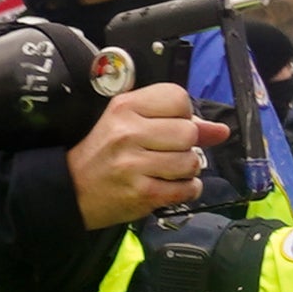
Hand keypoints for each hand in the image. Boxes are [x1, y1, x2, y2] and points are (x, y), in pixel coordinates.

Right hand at [66, 84, 222, 228]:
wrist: (72, 189)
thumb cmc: (104, 154)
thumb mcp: (130, 124)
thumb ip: (175, 122)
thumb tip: (220, 130)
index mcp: (125, 107)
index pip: (178, 98)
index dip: (184, 114)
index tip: (172, 125)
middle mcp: (129, 132)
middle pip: (188, 132)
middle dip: (187, 145)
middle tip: (170, 152)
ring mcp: (135, 165)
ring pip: (190, 162)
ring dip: (188, 170)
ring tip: (169, 171)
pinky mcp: (142, 193)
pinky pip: (186, 189)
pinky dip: (187, 189)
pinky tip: (172, 186)